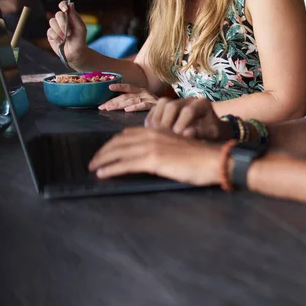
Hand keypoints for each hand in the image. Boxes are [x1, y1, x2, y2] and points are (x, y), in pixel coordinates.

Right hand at [46, 0, 87, 67]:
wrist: (75, 53)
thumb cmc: (80, 40)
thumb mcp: (81, 28)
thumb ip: (75, 16)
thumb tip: (71, 4)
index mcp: (70, 17)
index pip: (63, 6)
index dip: (63, 5)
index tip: (65, 9)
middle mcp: (62, 20)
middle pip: (57, 14)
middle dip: (63, 23)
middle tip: (69, 32)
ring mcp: (55, 27)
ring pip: (52, 22)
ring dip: (60, 30)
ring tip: (66, 37)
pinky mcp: (50, 34)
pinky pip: (50, 31)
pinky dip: (56, 36)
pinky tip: (60, 40)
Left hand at [88, 126, 220, 184]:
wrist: (212, 160)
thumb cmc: (198, 157)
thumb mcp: (176, 147)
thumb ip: (161, 147)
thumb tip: (148, 156)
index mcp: (158, 130)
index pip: (128, 134)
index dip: (114, 143)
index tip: (105, 151)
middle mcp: (152, 134)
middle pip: (120, 141)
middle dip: (104, 151)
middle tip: (93, 161)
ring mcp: (152, 146)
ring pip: (119, 152)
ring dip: (103, 160)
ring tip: (93, 167)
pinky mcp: (153, 159)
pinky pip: (126, 164)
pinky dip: (111, 168)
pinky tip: (102, 174)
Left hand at [98, 85, 157, 111]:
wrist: (171, 109)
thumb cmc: (156, 106)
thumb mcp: (146, 99)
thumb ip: (134, 100)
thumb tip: (119, 104)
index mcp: (141, 90)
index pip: (128, 87)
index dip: (119, 86)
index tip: (108, 87)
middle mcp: (143, 93)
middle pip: (126, 96)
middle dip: (112, 101)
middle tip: (102, 107)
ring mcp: (148, 99)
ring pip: (131, 100)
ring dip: (119, 104)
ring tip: (109, 108)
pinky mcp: (153, 105)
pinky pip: (143, 106)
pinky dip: (135, 107)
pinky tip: (127, 110)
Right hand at [145, 97, 229, 140]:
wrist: (210, 129)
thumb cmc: (211, 133)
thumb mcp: (211, 135)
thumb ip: (201, 133)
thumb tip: (187, 133)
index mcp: (202, 104)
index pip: (188, 110)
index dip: (181, 123)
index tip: (178, 136)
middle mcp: (189, 99)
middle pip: (172, 105)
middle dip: (167, 122)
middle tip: (164, 137)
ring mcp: (178, 101)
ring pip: (162, 103)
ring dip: (157, 119)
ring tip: (158, 135)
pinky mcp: (168, 106)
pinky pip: (156, 108)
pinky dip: (152, 120)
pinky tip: (153, 133)